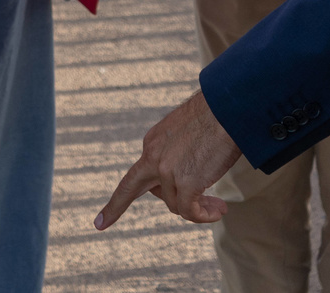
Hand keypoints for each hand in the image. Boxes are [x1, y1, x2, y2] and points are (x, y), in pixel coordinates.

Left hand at [96, 89, 240, 228]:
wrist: (230, 108)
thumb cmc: (218, 115)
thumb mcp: (188, 132)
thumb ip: (178, 154)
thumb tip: (185, 182)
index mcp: (154, 141)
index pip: (136, 172)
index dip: (119, 196)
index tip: (99, 219)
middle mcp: (154, 155)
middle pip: (131, 188)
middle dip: (115, 207)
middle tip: (101, 223)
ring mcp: (167, 170)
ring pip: (175, 203)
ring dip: (197, 209)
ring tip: (218, 206)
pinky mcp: (186, 182)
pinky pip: (190, 211)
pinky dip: (204, 215)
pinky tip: (219, 211)